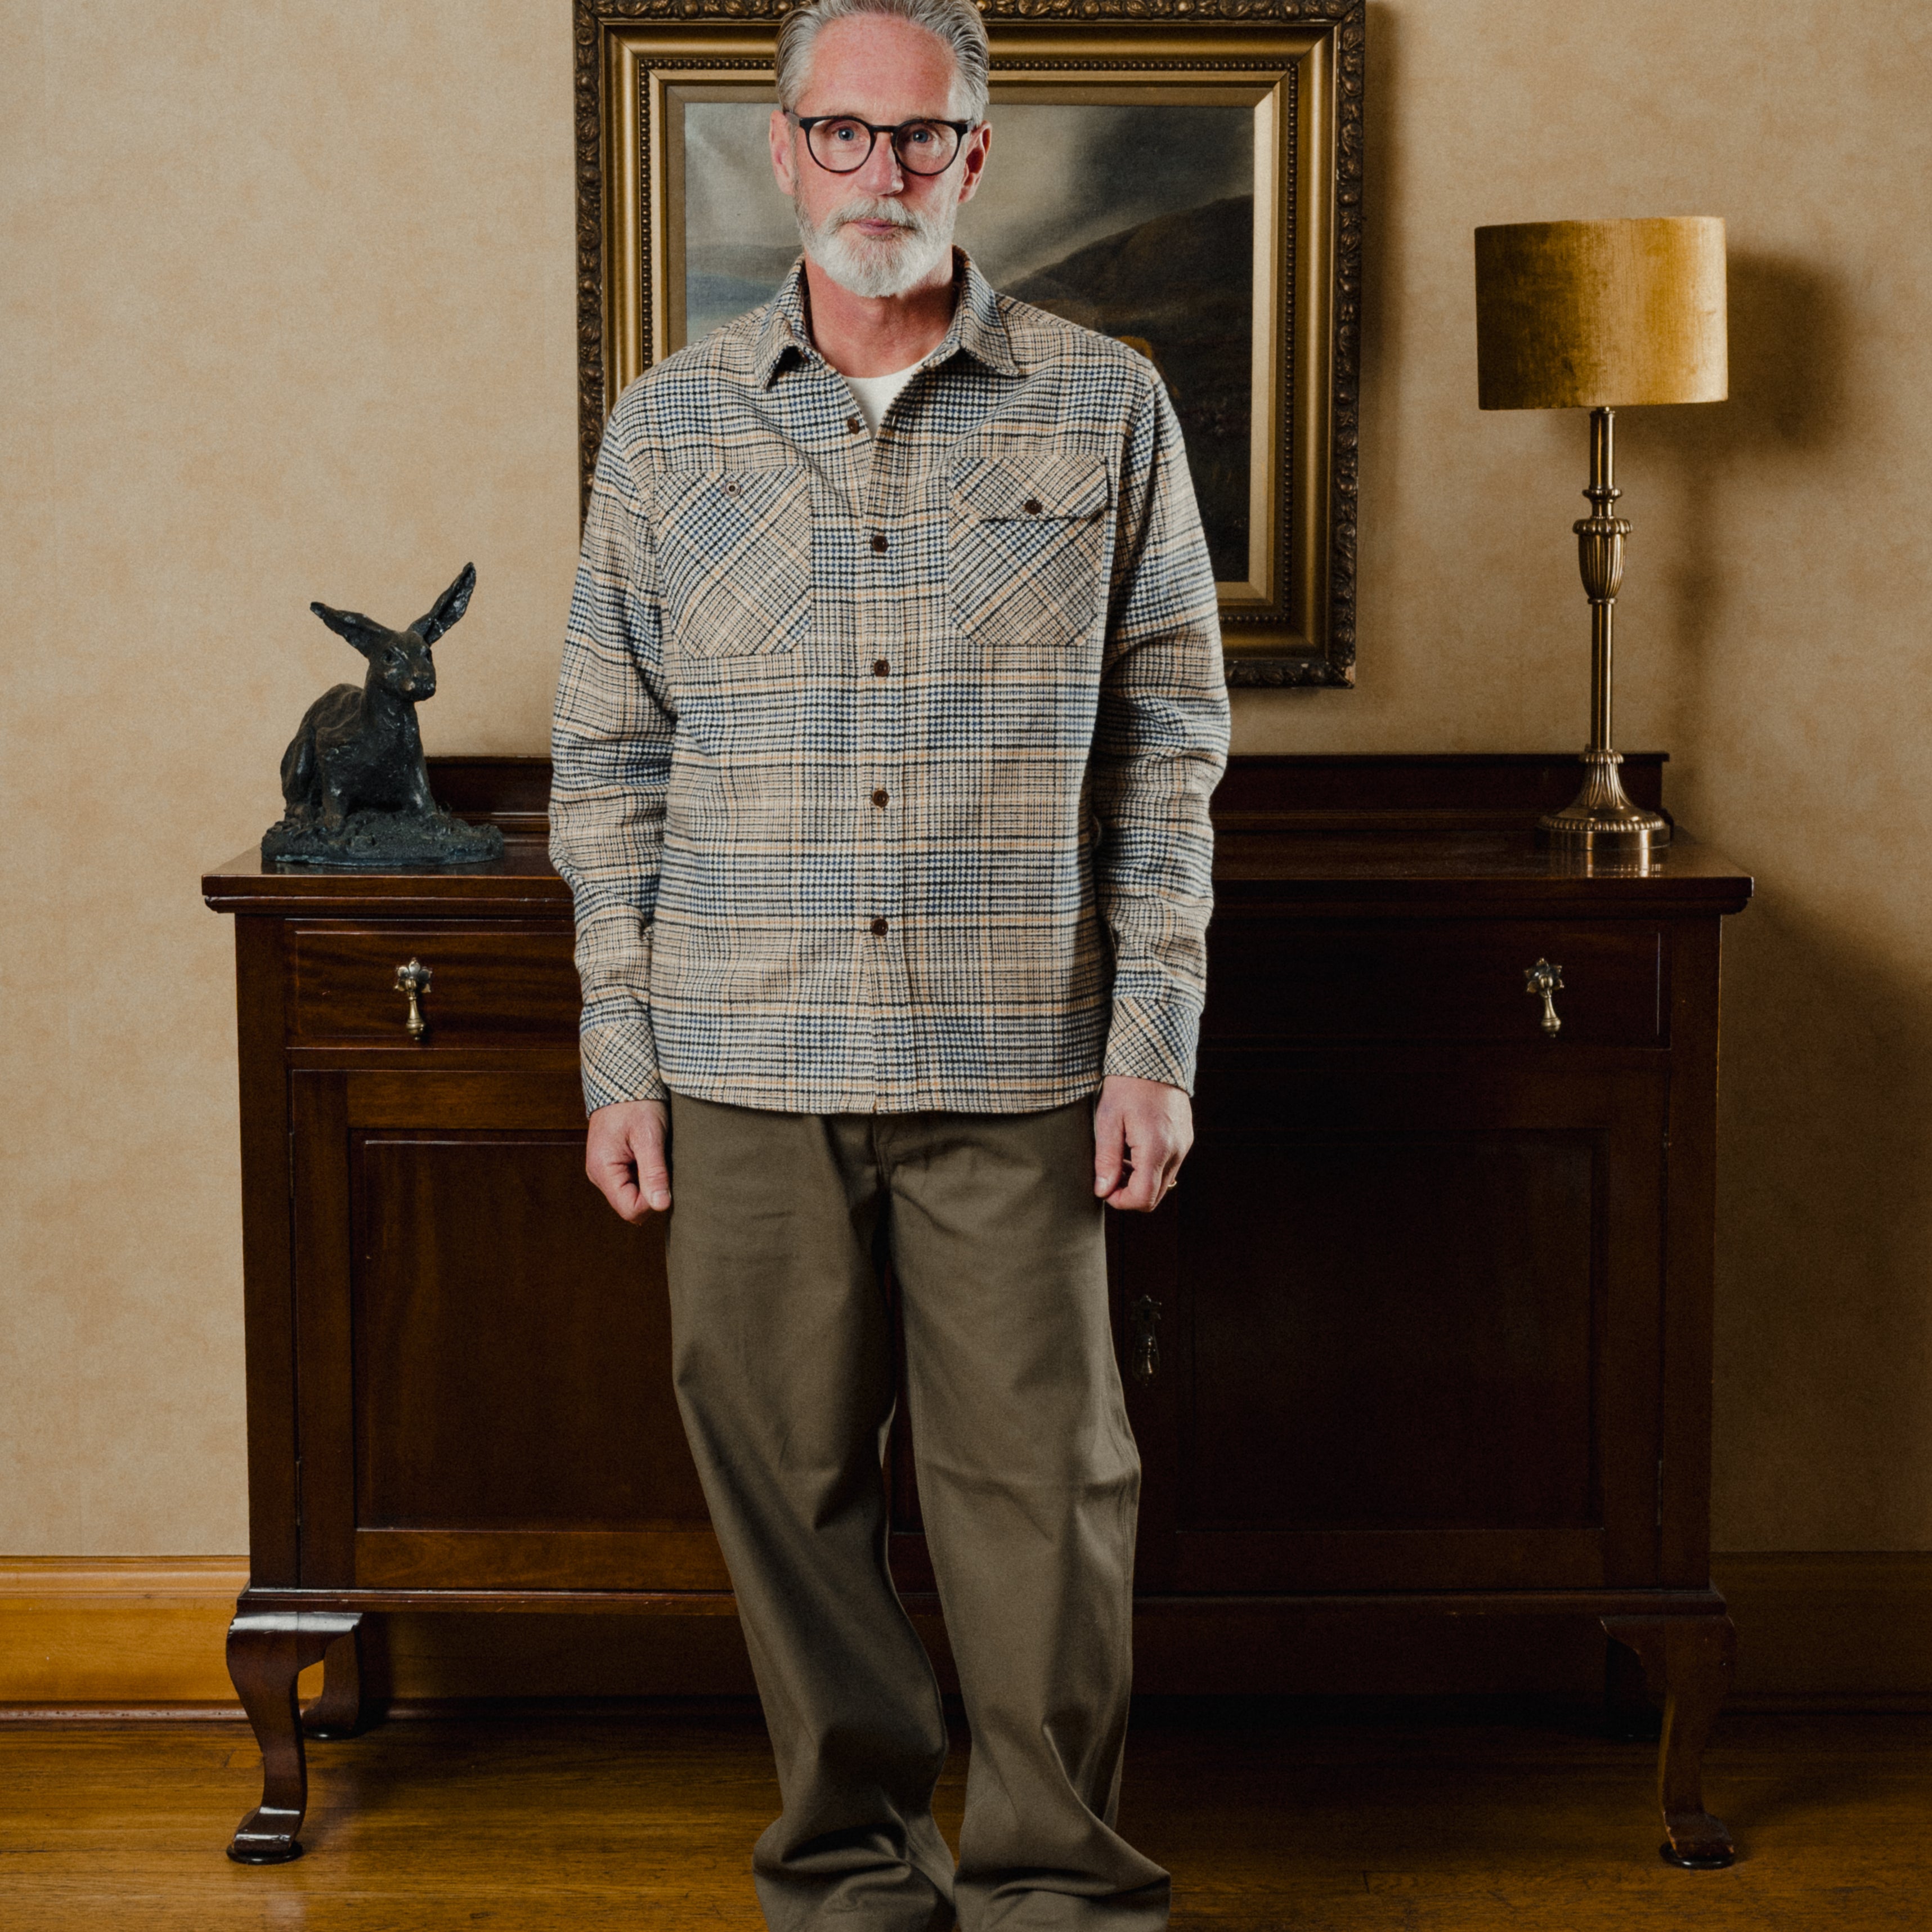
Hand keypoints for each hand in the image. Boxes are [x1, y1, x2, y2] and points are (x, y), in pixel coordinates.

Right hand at [586, 1099, 670, 1222]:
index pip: (630, 1210)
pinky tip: (654, 1155)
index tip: (667, 1178)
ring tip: (658, 1155)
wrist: (624, 1078)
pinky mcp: (614, 1163)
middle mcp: (599, 1175)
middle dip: (653, 1192)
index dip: (653, 1202)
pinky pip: (633, 1181)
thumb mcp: (649, 1136)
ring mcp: (606, 1170)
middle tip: (664, 1163)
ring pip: (634, 1194)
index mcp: (602, 1170)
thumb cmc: (636, 1103)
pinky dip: (648, 1173)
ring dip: (651, 1182)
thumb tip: (661, 1206)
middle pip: (631, 1205)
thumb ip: (653, 1172)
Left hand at [1093, 1075, 1191, 1212]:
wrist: (1155, 1055)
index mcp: (1156, 1148)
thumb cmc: (1127, 1084)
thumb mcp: (1108, 1120)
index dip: (1120, 1201)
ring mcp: (1184, 1144)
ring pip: (1163, 1182)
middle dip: (1130, 1193)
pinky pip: (1169, 1165)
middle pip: (1155, 1196)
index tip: (1104, 1187)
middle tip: (1109, 1174)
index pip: (1143, 1198)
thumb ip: (1106, 1159)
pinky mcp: (1185, 1137)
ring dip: (1139, 1179)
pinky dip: (1150, 1166)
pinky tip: (1133, 1147)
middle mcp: (1176, 1150)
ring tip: (1119, 1155)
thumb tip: (1103, 1190)